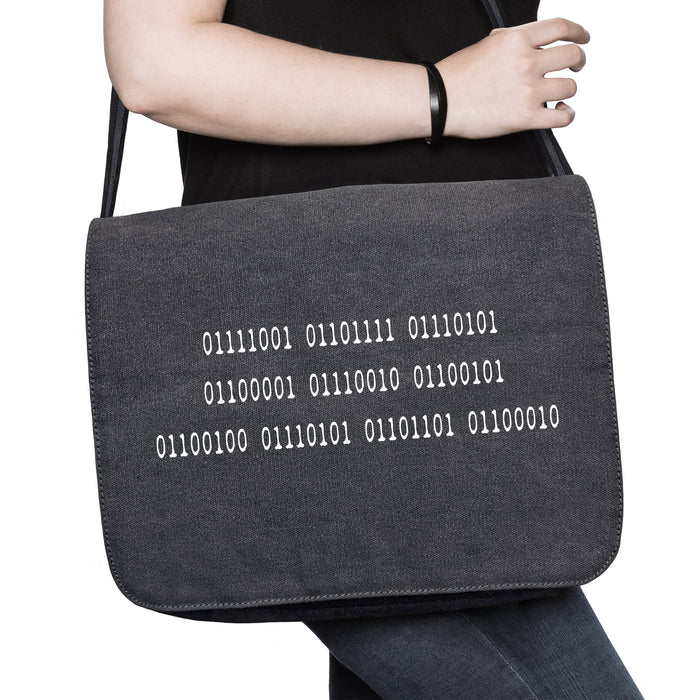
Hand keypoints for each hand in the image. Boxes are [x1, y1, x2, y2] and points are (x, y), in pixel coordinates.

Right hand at [436, 18, 588, 138]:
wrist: (439, 101)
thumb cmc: (456, 76)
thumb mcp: (487, 44)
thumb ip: (513, 41)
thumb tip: (530, 42)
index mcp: (516, 40)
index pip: (561, 28)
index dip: (578, 32)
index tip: (582, 38)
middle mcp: (526, 62)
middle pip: (572, 56)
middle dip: (578, 61)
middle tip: (575, 67)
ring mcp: (528, 90)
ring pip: (570, 87)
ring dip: (567, 90)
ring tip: (559, 95)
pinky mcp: (525, 117)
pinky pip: (563, 117)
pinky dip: (567, 115)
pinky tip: (561, 112)